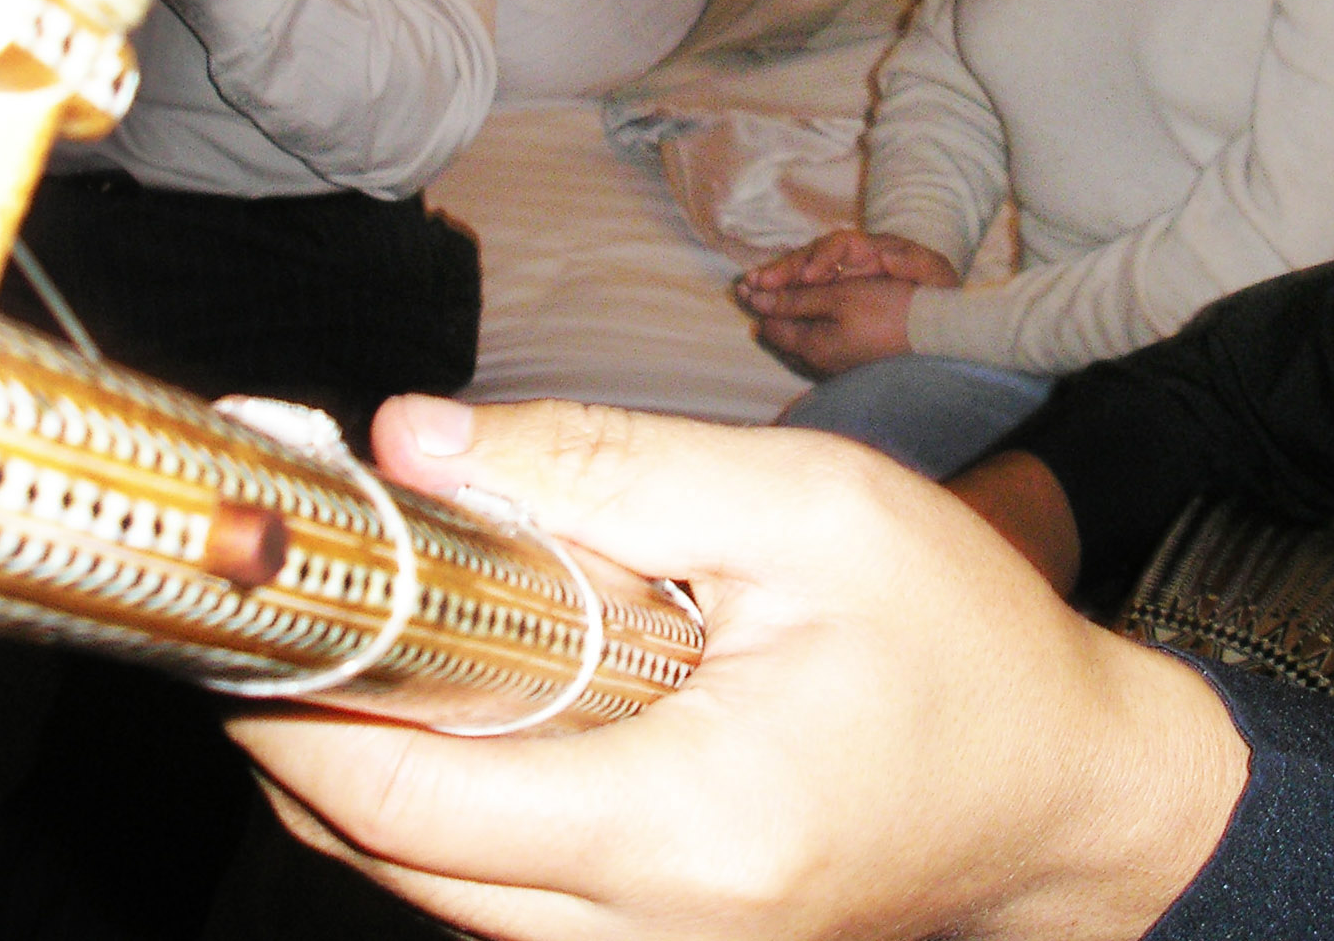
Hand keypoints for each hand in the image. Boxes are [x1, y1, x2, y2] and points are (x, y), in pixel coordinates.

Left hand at [229, 396, 1244, 940]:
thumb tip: (418, 442)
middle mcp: (662, 934)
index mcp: (692, 822)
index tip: (256, 617)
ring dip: (376, 794)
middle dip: (314, 751)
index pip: (415, 803)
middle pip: (401, 868)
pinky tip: (468, 725)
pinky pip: (513, 916)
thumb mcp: (811, 510)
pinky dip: (457, 830)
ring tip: (360, 658)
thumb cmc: (969, 641)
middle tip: (292, 619)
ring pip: (447, 905)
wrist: (1076, 792)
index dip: (302, 715)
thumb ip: (612, 470)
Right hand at [737, 228, 958, 295]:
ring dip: (775, 280)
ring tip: (749, 289)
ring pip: (800, 272)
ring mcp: (837, 276)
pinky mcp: (831, 295)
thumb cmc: (934, 288)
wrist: (935, 309)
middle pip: (811, 255)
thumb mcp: (932, 273)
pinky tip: (762, 302)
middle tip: (758, 282)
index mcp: (872, 248)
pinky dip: (781, 296)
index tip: (811, 276)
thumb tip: (894, 256)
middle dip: (784, 268)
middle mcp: (849, 258)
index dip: (823, 258)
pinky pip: (802, 292)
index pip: (841, 245)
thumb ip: (914, 263)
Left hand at [737, 271, 919, 376]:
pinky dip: (818, 323)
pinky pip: (825, 342)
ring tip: (799, 291)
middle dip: (777, 309)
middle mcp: (821, 362)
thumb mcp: (838, 298)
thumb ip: (795, 300)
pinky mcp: (856, 363)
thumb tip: (755, 300)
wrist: (936, 337)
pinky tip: (828, 309)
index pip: (769, 325)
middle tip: (773, 284)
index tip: (753, 280)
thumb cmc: (887, 312)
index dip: (760, 299)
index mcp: (812, 346)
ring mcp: (839, 366)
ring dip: (798, 315)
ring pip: (805, 338)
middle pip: (785, 335)